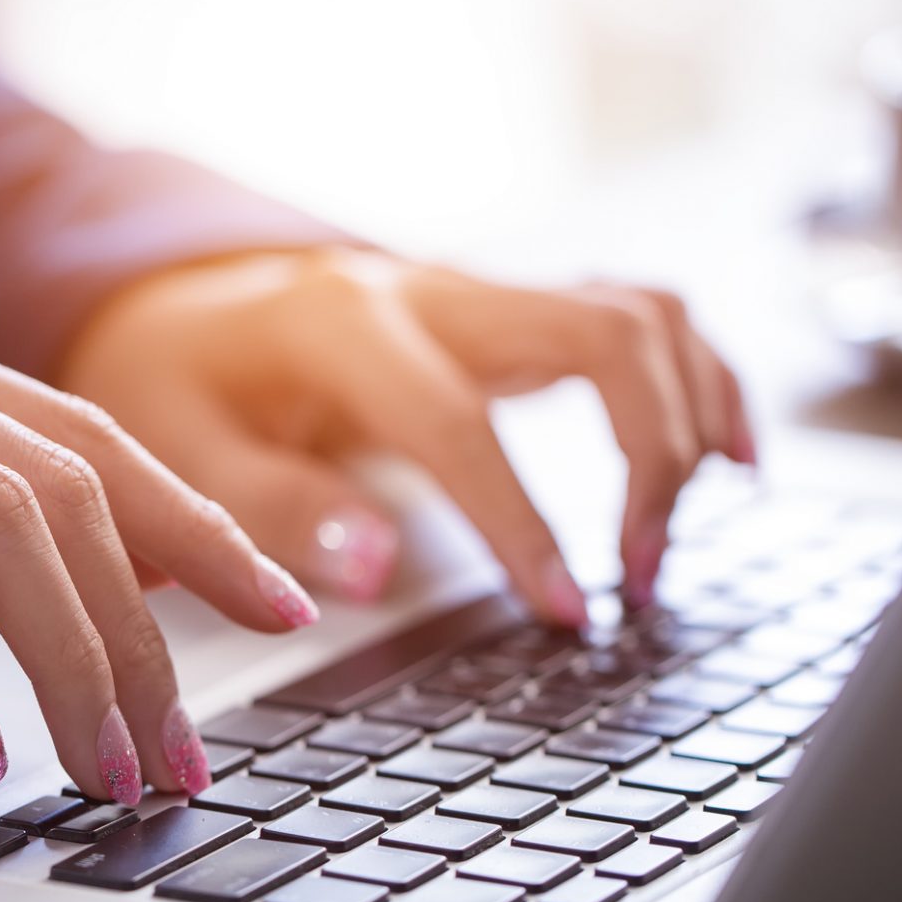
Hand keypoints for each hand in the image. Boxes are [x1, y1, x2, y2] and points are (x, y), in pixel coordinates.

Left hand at [58, 249, 753, 623]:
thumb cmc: (174, 385)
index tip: (567, 612)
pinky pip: (640, 318)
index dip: (522, 521)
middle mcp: (432, 289)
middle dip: (648, 457)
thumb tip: (371, 572)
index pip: (459, 421)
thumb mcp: (177, 449)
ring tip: (667, 541)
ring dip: (686, 421)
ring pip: (639, 314)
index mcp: (342, 323)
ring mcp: (483, 292)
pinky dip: (700, 379)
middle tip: (639, 578)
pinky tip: (727, 460)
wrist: (179, 310)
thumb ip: (268, 508)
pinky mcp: (514, 313)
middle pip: (601, 334)